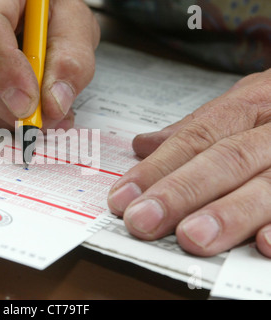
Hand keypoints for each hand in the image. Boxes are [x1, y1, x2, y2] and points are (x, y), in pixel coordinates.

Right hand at [0, 0, 99, 129]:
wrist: (23, 7)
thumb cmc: (46, 9)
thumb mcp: (72, 23)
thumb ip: (71, 59)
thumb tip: (54, 105)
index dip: (2, 71)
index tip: (29, 104)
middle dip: (13, 107)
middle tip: (50, 118)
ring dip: (6, 115)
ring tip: (40, 110)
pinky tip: (14, 106)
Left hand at [108, 69, 270, 257]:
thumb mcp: (243, 105)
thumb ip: (196, 129)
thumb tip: (143, 145)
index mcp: (250, 105)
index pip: (196, 137)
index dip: (157, 168)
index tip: (124, 197)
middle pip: (226, 159)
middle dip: (182, 192)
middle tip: (144, 221)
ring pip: (268, 186)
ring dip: (229, 214)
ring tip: (192, 237)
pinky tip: (265, 244)